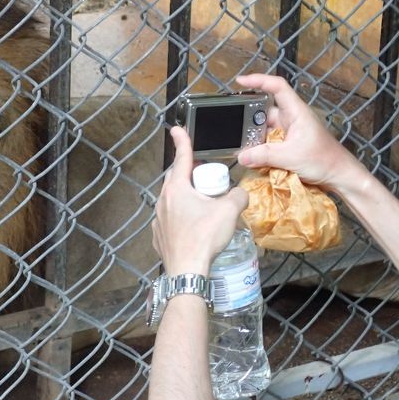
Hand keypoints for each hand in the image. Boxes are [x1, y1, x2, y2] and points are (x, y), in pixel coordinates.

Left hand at [152, 127, 248, 276]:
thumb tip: (241, 193)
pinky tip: (192, 226)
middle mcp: (163, 201)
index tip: (176, 129)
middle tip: (203, 176)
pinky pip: (169, 219)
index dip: (182, 141)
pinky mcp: (159, 236)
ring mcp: (158, 219)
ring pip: (171, 200)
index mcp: (177, 189)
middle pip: (175, 179)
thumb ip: (238, 195)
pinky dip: (180, 217)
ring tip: (201, 204)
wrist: (187, 270)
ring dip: (184, 197)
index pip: (181, 158)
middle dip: (188, 173)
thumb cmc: (205, 237)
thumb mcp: (229, 211)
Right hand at [236, 74, 365, 192]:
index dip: (259, 80)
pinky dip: (258, 149)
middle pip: (264, 112)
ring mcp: (288, 133)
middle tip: (232, 128)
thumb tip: (241, 157)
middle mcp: (291, 119)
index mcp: (296, 112)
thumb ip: (264, 156)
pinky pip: (268, 144)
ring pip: (264, 130)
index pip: (277, 87)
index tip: (240, 81)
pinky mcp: (287, 146)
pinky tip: (250, 158)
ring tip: (238, 146)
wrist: (339, 176)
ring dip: (253, 138)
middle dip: (248, 119)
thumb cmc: (323, 160)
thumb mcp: (291, 157)